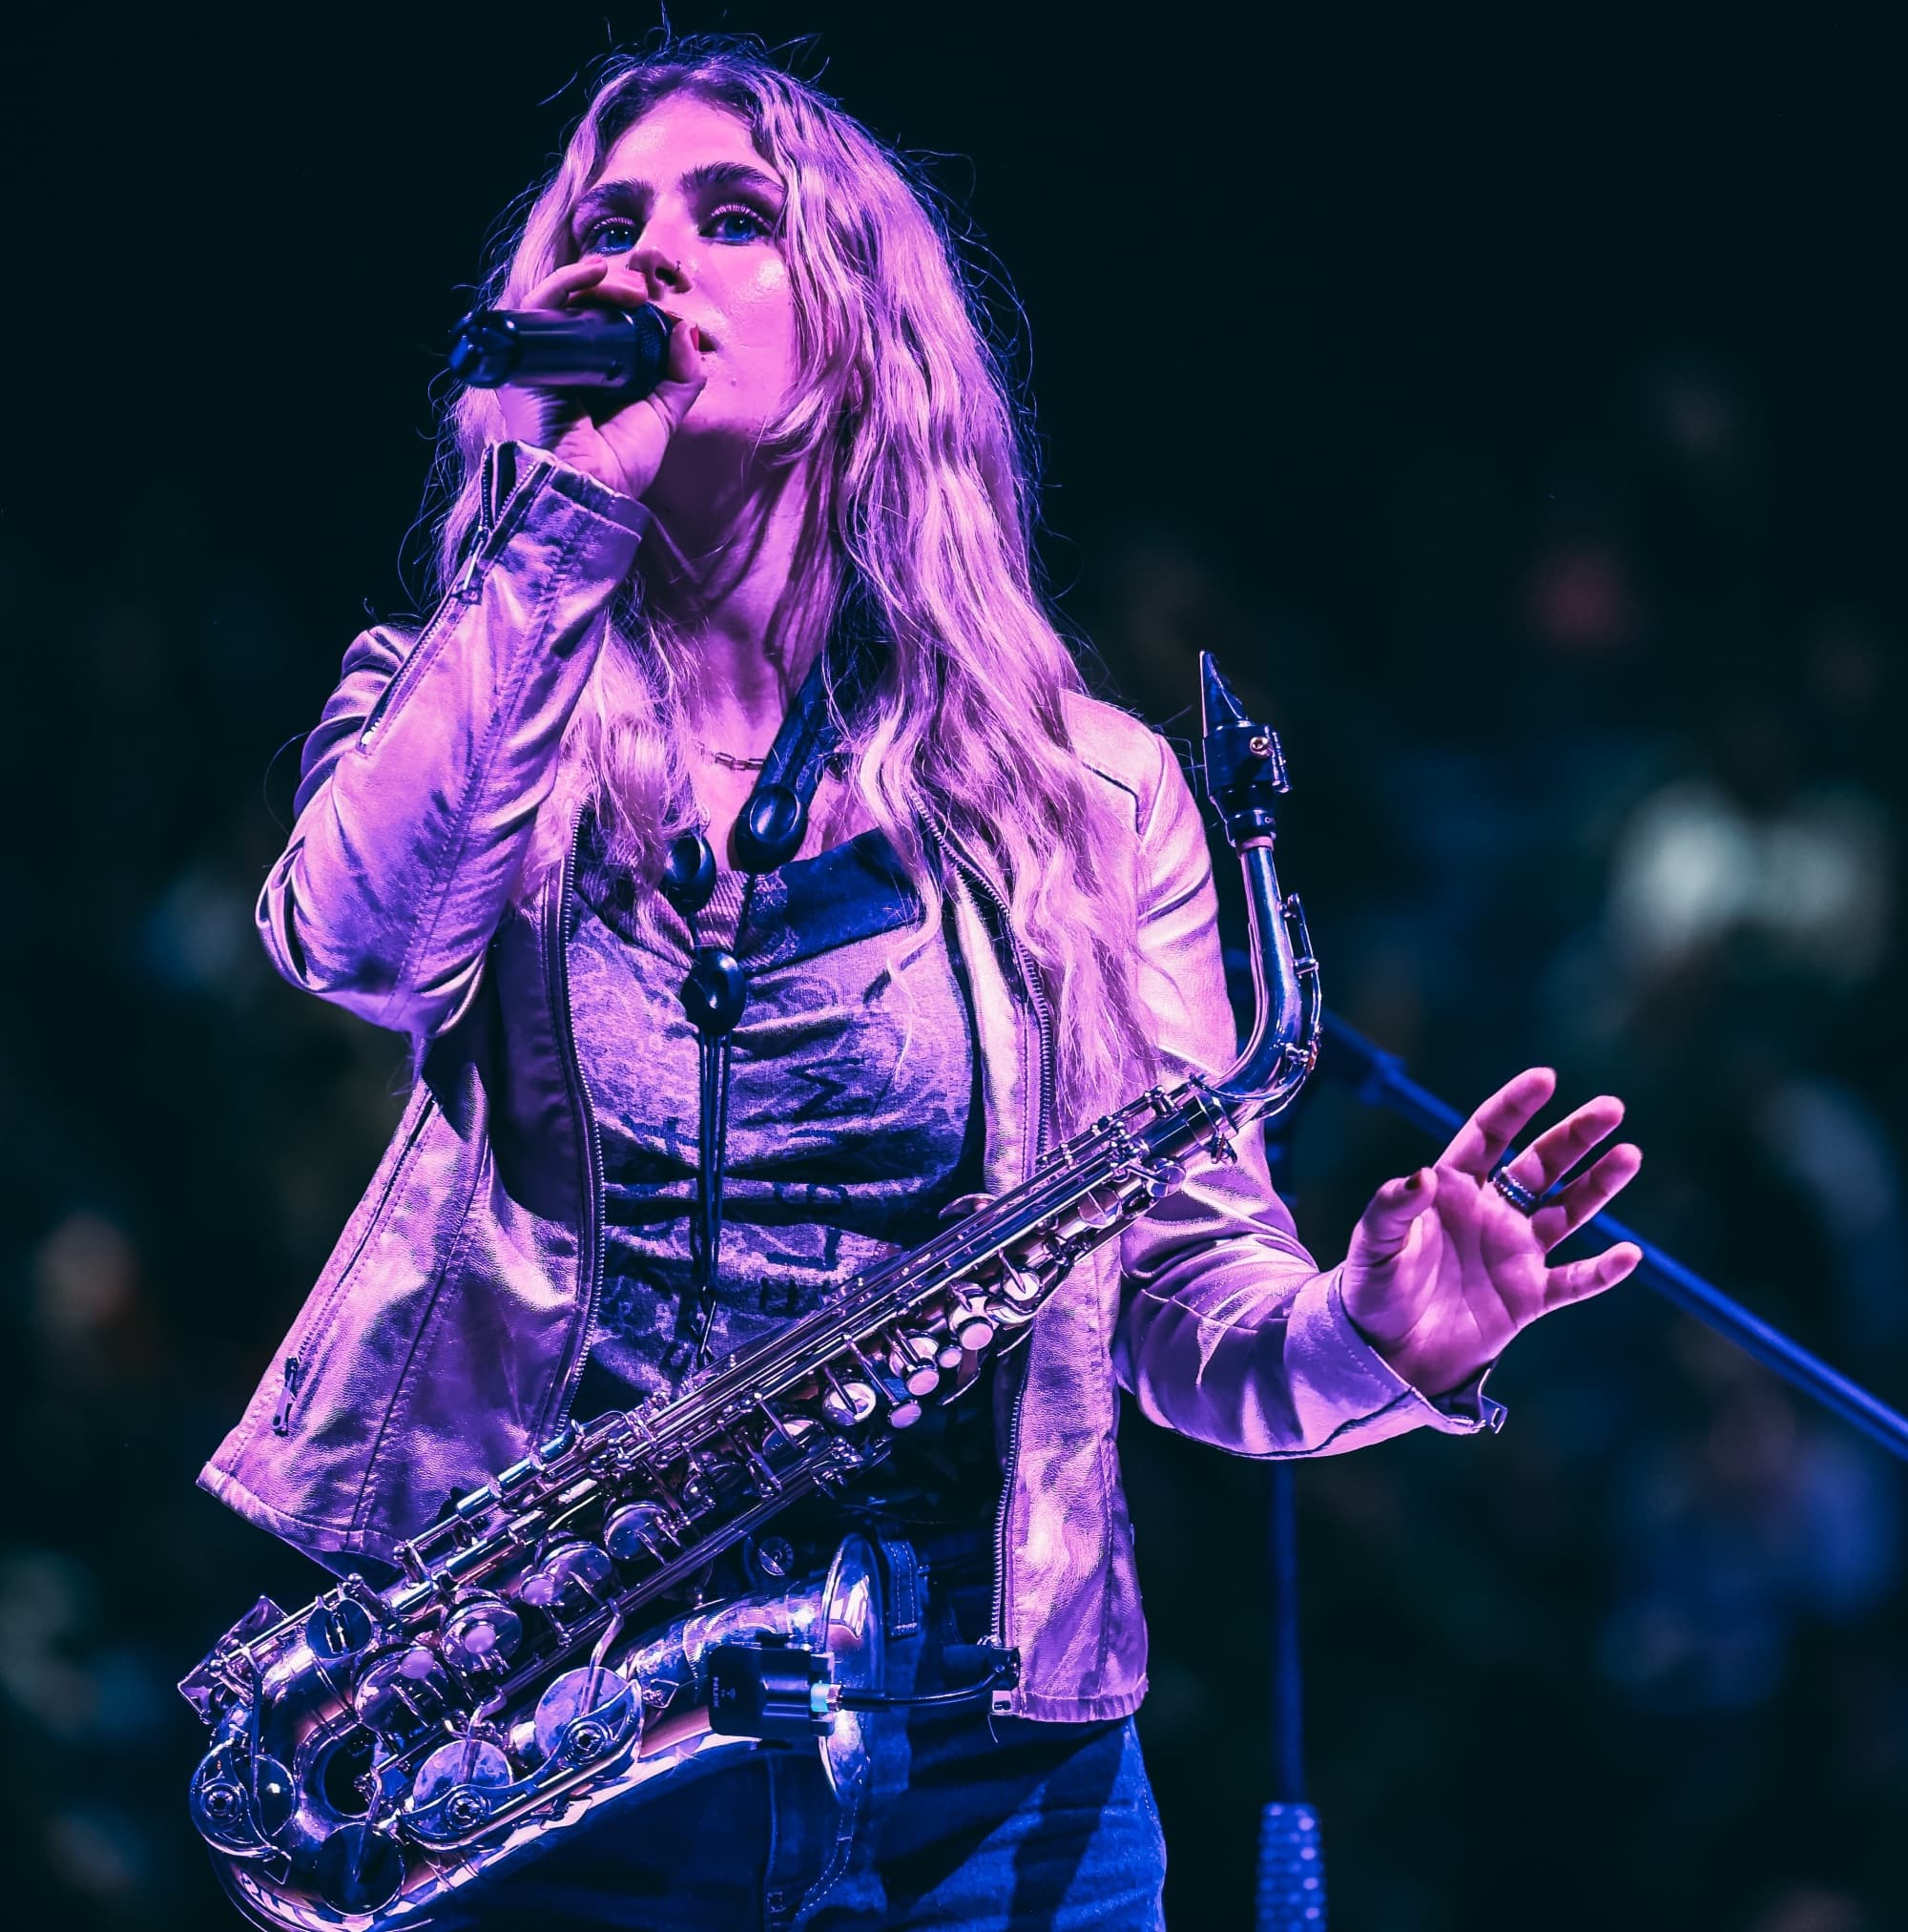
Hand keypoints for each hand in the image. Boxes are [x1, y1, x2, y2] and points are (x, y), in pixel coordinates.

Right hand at [496, 259, 707, 500]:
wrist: (589, 489)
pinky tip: (593, 272)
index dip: (629, 307)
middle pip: (583, 306)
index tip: (656, 305)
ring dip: (597, 283)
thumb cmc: (619, 464)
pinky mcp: (524, 356)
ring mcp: (541, 358)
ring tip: (628, 287)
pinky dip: (565, 283)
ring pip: (563, 301)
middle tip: (642, 293)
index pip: (606, 323)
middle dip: (616, 290)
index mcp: (593, 375)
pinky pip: (538, 306)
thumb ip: (682, 375)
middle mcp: (564, 363)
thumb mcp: (663, 414)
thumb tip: (687, 328)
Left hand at [1340, 1067, 1642, 1397]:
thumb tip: (1419, 1176)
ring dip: (1598, 1185)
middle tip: (1611, 1109)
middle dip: (1574, 1136)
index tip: (1545, 1078)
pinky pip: (1574, 1281)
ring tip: (1629, 1155)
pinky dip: (1601, 1271)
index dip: (1515, 1106)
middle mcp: (1490, 1212)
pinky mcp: (1528, 1297)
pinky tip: (1628, 1254)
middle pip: (1541, 1165)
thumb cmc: (1372, 1291)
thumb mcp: (1372, 1246)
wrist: (1386, 1353)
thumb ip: (1391, 1209)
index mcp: (1451, 1189)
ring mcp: (1514, 1253)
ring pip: (1567, 1211)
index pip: (1489, 1135)